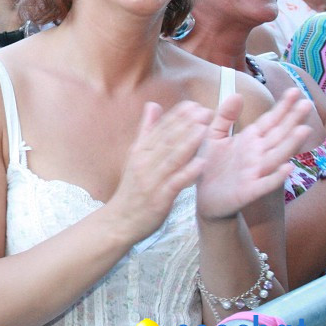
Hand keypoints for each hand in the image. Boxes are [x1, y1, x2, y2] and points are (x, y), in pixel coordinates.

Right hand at [107, 101, 208, 239]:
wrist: (120, 221)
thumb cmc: (132, 188)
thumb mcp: (135, 155)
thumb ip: (146, 130)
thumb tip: (153, 105)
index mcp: (140, 151)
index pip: (159, 129)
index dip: (176, 116)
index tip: (193, 104)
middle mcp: (144, 163)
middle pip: (166, 140)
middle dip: (186, 125)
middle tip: (204, 111)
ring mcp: (151, 180)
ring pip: (171, 158)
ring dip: (188, 143)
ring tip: (205, 129)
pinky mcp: (159, 198)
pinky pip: (175, 183)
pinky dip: (188, 172)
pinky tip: (202, 164)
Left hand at [195, 90, 313, 220]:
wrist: (206, 199)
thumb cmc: (212, 166)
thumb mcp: (214, 136)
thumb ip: (225, 117)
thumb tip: (237, 94)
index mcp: (250, 140)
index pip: (270, 121)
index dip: (282, 107)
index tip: (295, 90)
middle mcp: (257, 155)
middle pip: (278, 135)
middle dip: (292, 120)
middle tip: (308, 103)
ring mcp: (255, 172)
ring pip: (276, 156)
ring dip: (290, 145)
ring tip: (304, 130)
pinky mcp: (249, 190)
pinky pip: (265, 183)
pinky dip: (276, 177)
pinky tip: (288, 168)